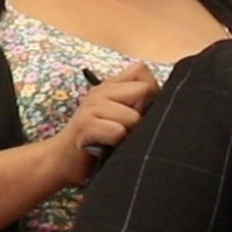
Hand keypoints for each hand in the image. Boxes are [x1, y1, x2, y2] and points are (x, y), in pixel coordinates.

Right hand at [53, 60, 158, 185]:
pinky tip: (108, 148)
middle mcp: (101, 91)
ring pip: (133, 116)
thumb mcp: (117, 117)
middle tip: (129, 130)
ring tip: (117, 142)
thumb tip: (170, 102)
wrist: (62, 161)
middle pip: (144, 91)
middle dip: (143, 115)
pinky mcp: (85, 125)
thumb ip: (136, 104)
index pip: (142, 71)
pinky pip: (118, 131)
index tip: (143, 111)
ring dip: (131, 134)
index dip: (150, 90)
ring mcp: (91, 106)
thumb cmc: (97, 141)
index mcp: (110, 87)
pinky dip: (117, 143)